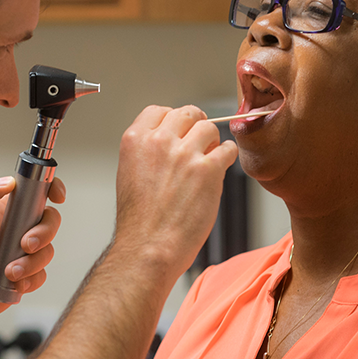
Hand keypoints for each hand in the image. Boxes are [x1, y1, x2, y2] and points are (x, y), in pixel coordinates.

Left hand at [0, 175, 64, 324]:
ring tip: (9, 271)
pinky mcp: (24, 275)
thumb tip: (7, 182)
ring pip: (47, 250)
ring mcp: (20, 252)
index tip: (57, 196)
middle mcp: (14, 227)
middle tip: (25, 244)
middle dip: (44, 233)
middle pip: (49, 220)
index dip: (51, 188)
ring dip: (32, 262)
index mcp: (2, 208)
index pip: (33, 190)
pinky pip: (42, 275)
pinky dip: (31, 279)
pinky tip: (13, 283)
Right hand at [111, 105, 238, 276]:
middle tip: (199, 144)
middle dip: (195, 126)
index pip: (159, 110)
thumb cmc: (139, 222)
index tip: (179, 132)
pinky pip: (227, 149)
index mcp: (135, 140)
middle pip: (187, 113)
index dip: (173, 120)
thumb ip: (148, 152)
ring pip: (209, 128)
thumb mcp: (129, 174)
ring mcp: (185, 154)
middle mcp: (159, 141)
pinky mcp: (208, 170)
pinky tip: (219, 170)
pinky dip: (227, 157)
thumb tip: (171, 142)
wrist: (148, 248)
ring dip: (212, 143)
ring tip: (208, 161)